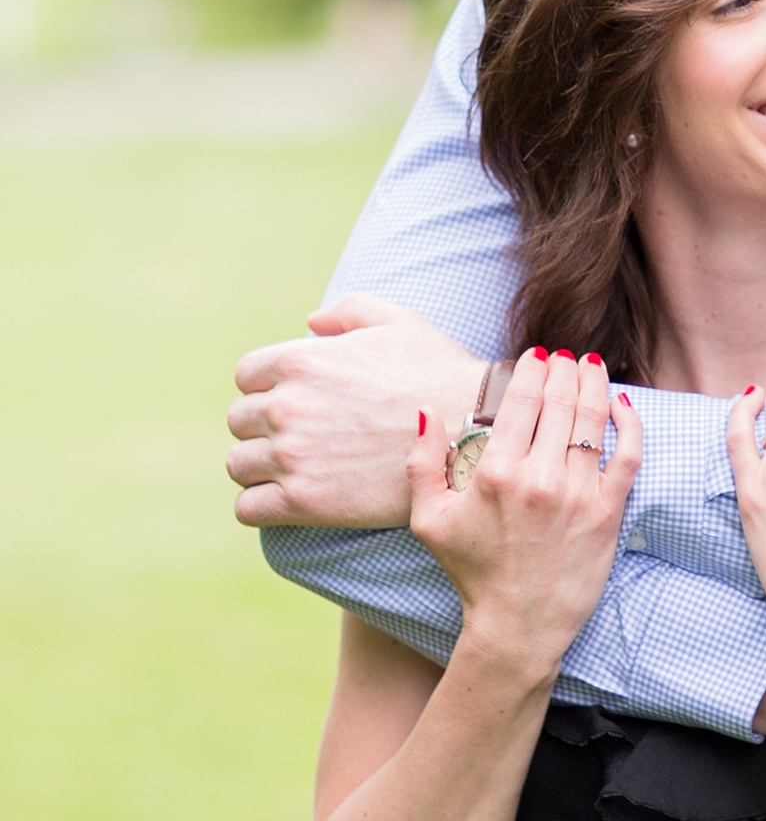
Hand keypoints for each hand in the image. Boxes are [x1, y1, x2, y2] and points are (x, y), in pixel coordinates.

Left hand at [228, 295, 487, 526]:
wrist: (471, 433)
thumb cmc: (439, 373)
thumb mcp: (398, 321)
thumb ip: (347, 311)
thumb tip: (311, 323)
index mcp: (298, 359)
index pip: (247, 376)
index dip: (270, 388)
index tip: (298, 403)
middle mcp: (285, 406)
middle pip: (239, 421)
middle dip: (265, 428)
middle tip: (303, 438)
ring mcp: (291, 456)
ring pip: (238, 465)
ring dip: (260, 468)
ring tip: (295, 471)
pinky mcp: (304, 502)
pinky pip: (249, 509)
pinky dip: (261, 507)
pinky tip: (287, 502)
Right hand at [409, 350, 639, 676]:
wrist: (518, 625)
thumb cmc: (472, 572)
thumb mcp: (429, 519)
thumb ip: (421, 463)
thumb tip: (426, 411)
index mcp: (496, 473)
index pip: (522, 399)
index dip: (532, 368)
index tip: (536, 356)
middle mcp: (539, 478)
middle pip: (559, 401)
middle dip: (563, 369)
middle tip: (564, 356)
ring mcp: (577, 495)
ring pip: (592, 420)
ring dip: (592, 384)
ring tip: (589, 366)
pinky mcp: (607, 513)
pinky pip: (627, 456)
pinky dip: (629, 424)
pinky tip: (621, 405)